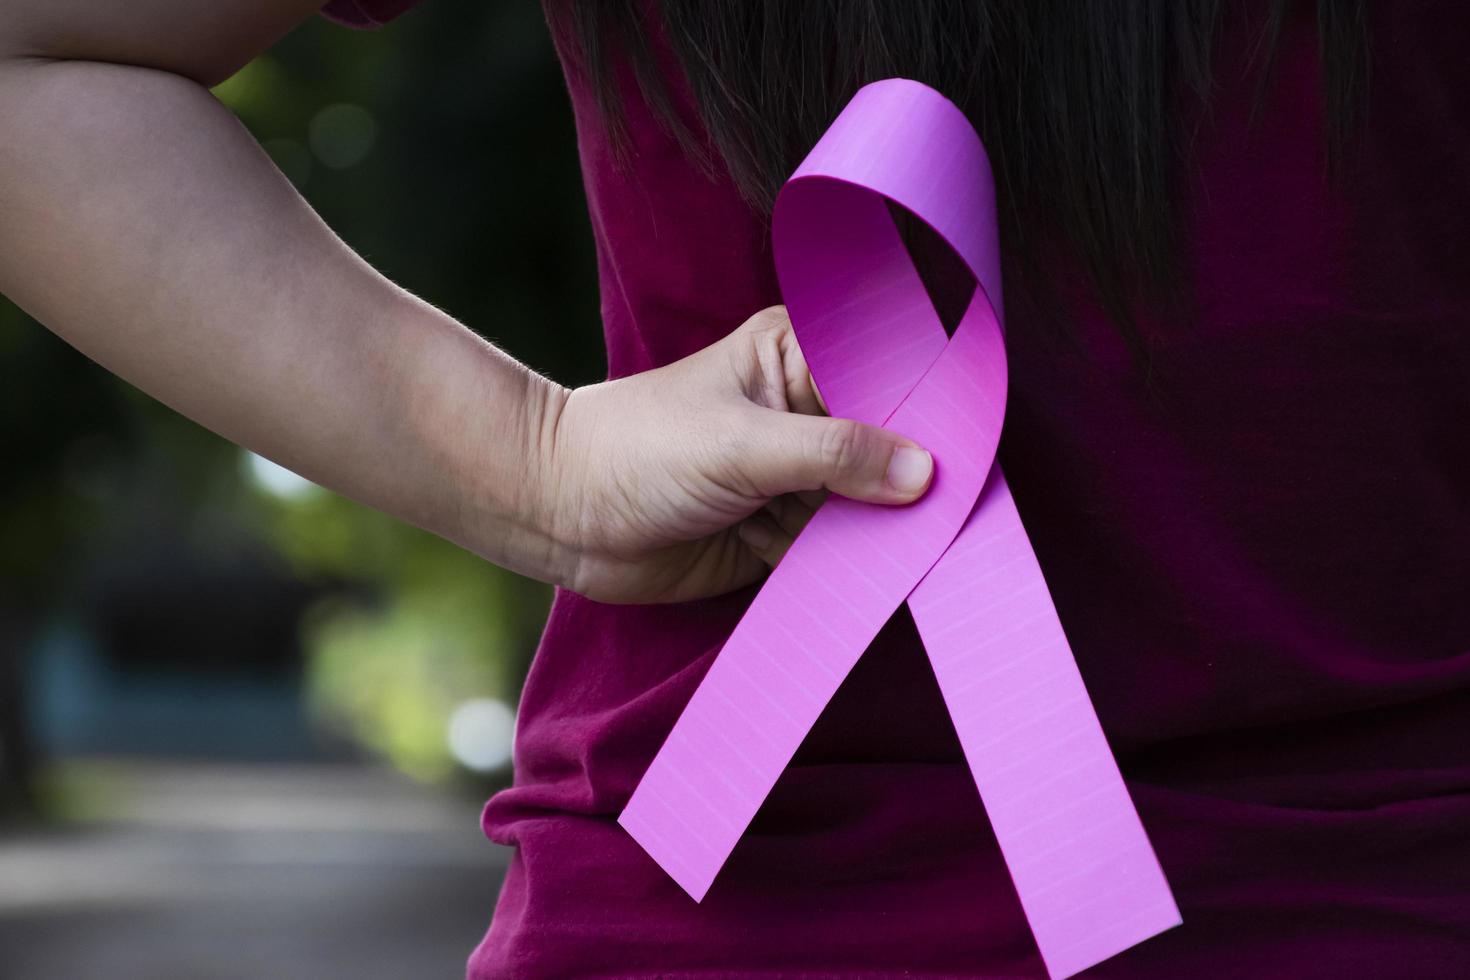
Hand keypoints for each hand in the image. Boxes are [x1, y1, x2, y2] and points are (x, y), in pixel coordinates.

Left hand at [538, 306, 933, 602]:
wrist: (560, 516)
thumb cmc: (637, 451)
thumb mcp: (742, 445)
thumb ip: (835, 456)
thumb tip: (924, 473)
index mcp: (798, 357)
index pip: (887, 376)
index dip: (928, 413)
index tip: (972, 448)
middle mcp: (806, 412)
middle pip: (888, 449)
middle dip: (906, 485)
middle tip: (947, 516)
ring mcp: (796, 477)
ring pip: (867, 507)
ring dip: (872, 533)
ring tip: (880, 546)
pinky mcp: (782, 532)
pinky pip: (834, 552)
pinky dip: (839, 566)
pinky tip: (834, 569)